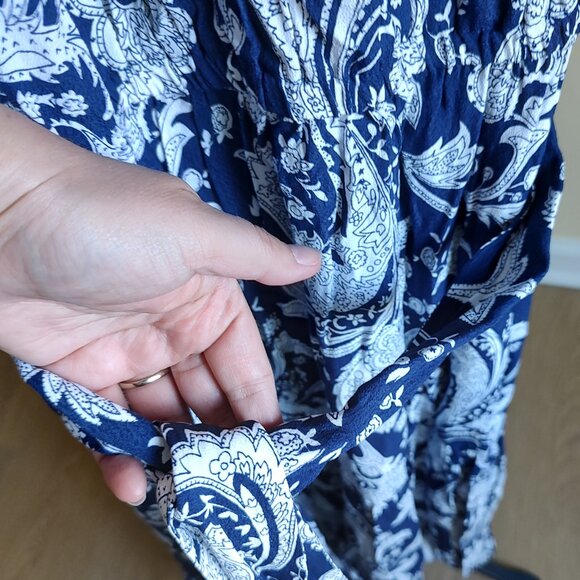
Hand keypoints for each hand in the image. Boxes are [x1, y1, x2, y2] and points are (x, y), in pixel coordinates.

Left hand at [0, 107, 320, 504]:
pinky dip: (123, 451)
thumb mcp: (194, 233)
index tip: (277, 451)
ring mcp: (129, 353)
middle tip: (237, 485)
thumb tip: (313, 261)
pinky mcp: (83, 374)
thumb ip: (254, 256)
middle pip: (208, 394)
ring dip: (177, 452)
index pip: (244, 361)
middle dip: (223, 437)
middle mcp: (174, 327)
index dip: (260, 403)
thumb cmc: (111, 223)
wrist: (2, 218)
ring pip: (163, 414)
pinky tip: (135, 480)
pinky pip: (112, 419)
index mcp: (207, 297)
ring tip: (190, 495)